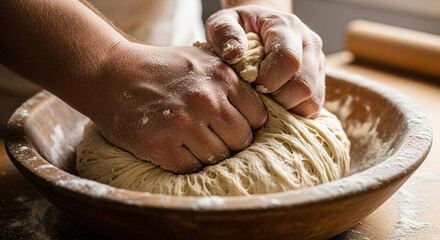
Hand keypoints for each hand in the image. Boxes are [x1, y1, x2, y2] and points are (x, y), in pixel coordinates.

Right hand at [90, 41, 266, 173]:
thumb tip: (256, 111)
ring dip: (208, 153)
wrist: (113, 74)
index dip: (247, 123)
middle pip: (241, 140)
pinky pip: (192, 167)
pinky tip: (176, 147)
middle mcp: (207, 100)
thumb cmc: (161, 69)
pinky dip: (187, 162)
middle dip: (230, 141)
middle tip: (212, 135)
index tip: (232, 124)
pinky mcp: (162, 145)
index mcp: (222, 78)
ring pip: (218, 157)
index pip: (257, 117)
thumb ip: (230, 82)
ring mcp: (184, 124)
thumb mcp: (201, 61)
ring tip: (192, 140)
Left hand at [205, 5, 324, 117]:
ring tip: (266, 102)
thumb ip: (222, 31)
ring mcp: (318, 64)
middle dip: (276, 100)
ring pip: (311, 101)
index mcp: (287, 27)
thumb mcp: (222, 21)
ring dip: (286, 109)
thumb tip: (234, 54)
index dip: (267, 80)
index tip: (250, 83)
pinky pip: (313, 108)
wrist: (258, 26)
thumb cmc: (239, 26)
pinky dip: (293, 114)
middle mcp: (309, 45)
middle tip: (256, 97)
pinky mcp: (319, 82)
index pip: (288, 60)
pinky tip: (275, 106)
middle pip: (303, 85)